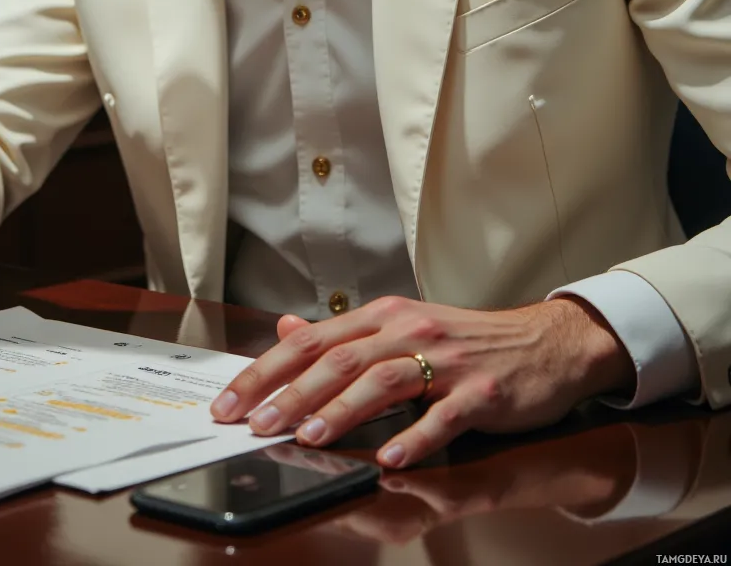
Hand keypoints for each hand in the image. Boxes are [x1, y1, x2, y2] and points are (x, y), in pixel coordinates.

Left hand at [210, 295, 634, 469]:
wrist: (544, 343)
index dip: (267, 371)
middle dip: (291, 394)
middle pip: (340, 360)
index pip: (313, 342)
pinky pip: (444, 416)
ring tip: (308, 437)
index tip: (230, 402)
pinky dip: (416, 437)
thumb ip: (343, 336)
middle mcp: (410, 331)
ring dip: (342, 411)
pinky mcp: (482, 392)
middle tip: (255, 424)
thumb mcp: (401, 328)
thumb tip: (285, 331)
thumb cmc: (466, 341)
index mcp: (384, 317)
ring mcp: (448, 361)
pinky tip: (390, 458)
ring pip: (384, 382)